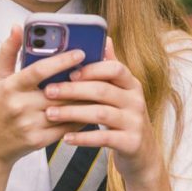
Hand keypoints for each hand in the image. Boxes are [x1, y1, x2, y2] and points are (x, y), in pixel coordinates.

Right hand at [0, 24, 89, 165]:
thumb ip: (8, 50)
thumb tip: (17, 26)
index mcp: (10, 86)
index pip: (38, 71)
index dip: (61, 61)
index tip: (80, 52)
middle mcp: (20, 106)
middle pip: (58, 90)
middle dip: (80, 79)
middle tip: (99, 67)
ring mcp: (30, 125)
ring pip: (65, 109)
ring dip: (84, 97)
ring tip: (100, 84)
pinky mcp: (39, 140)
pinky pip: (66, 127)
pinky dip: (80, 116)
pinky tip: (91, 106)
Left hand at [41, 36, 167, 185]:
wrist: (143, 152)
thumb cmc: (124, 116)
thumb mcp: (121, 91)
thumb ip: (111, 67)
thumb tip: (105, 38)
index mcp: (131, 83)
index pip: (115, 68)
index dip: (92, 69)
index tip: (69, 72)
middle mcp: (136, 100)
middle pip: (103, 90)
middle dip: (73, 90)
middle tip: (48, 91)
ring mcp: (135, 122)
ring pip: (100, 114)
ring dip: (72, 113)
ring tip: (50, 113)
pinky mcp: (131, 142)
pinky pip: (104, 138)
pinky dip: (83, 138)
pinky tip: (65, 137)